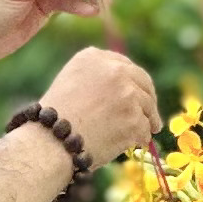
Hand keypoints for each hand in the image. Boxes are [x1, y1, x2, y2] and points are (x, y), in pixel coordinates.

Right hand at [43, 46, 158, 170]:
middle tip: (151, 114)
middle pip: (143, 83)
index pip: (125, 65)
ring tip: (145, 132)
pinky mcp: (135, 118)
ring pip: (147, 107)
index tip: (138, 91)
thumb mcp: (70, 81)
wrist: (51, 141)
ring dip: (147, 120)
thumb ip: (96, 76)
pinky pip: (145, 129)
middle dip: (149, 99)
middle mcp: (114, 70)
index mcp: (94, 58)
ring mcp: (127, 94)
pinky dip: (140, 138)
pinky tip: (133, 143)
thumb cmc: (56, 118)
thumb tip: (126, 86)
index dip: (133, 81)